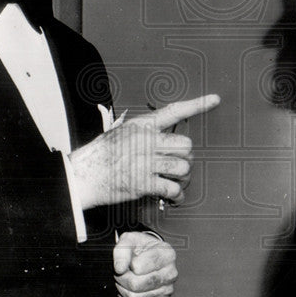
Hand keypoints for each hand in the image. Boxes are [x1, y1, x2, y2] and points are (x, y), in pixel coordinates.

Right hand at [69, 94, 219, 209]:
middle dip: (184, 157)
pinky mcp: (143, 183)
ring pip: (183, 167)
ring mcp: (145, 162)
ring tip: (175, 180)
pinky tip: (174, 196)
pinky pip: (172, 188)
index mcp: (141, 126)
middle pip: (185, 145)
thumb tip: (162, 138)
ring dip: (182, 177)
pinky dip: (177, 195)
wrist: (81, 176)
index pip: (174, 111)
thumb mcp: (119, 133)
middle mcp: (145, 141)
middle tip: (177, 164)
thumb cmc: (99, 156)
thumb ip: (142, 134)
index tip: (214, 100)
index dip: (197, 105)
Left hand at [112, 231, 177, 296]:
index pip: (138, 267)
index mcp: (167, 254)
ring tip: (124, 280)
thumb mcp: (130, 240)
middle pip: (136, 284)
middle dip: (122, 279)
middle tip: (121, 273)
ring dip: (123, 289)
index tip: (128, 261)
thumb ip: (122, 250)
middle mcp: (171, 273)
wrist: (149, 257)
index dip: (127, 265)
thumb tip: (120, 268)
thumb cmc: (141, 248)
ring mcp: (167, 289)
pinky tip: (129, 289)